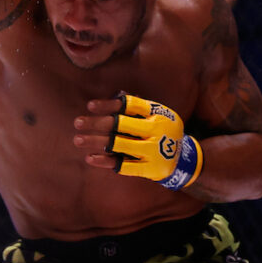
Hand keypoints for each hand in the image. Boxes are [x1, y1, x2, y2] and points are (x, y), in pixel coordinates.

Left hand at [73, 93, 202, 189]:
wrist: (185, 159)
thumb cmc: (163, 130)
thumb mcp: (157, 114)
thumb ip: (138, 106)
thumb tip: (115, 94)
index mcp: (157, 113)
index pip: (129, 105)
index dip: (108, 105)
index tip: (89, 106)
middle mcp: (155, 130)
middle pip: (120, 124)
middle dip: (96, 123)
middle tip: (77, 123)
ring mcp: (152, 150)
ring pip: (119, 145)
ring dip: (96, 141)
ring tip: (77, 140)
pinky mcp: (149, 168)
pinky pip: (123, 165)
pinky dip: (105, 161)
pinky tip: (90, 158)